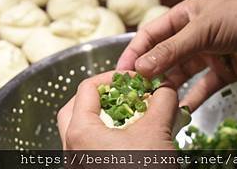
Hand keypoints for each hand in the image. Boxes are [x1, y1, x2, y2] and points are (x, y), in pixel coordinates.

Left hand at [57, 71, 177, 149]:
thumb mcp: (158, 133)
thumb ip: (161, 102)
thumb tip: (165, 88)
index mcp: (79, 132)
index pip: (87, 89)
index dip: (112, 78)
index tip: (133, 79)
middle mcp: (72, 148)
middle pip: (76, 107)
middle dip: (100, 96)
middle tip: (123, 93)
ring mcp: (77, 163)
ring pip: (80, 129)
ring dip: (103, 116)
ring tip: (128, 114)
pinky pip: (89, 147)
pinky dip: (104, 136)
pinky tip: (127, 137)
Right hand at [117, 0, 236, 110]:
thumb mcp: (200, 30)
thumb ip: (171, 50)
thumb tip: (142, 66)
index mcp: (183, 16)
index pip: (150, 35)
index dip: (134, 52)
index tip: (122, 70)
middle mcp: (192, 34)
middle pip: (164, 56)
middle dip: (150, 73)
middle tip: (137, 89)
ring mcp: (208, 53)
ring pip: (181, 73)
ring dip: (169, 87)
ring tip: (156, 101)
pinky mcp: (223, 70)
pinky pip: (203, 86)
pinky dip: (193, 98)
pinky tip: (182, 109)